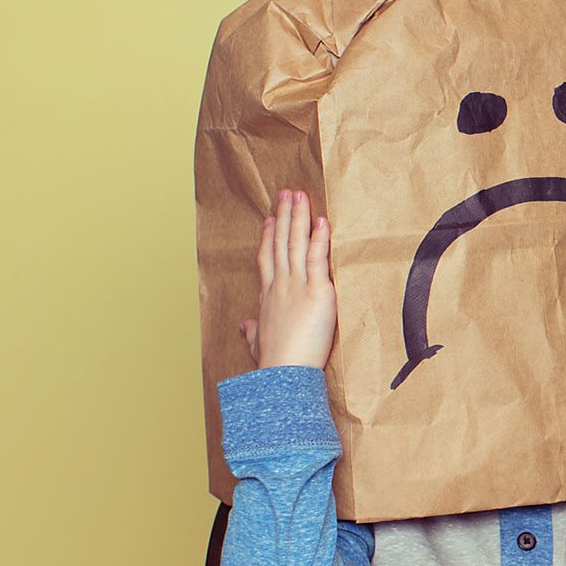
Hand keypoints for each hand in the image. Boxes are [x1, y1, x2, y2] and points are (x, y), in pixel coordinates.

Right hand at [238, 189, 336, 369]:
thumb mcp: (258, 343)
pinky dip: (319, 237)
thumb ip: (253, 330)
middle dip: (284, 216)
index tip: (270, 220)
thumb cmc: (274, 363)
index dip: (268, 238)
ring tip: (300, 195)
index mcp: (268, 297)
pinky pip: (316, 257)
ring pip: (295, 243)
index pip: (267, 260)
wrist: (284, 372)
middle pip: (279, 243)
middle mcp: (279, 286)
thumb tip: (244, 325)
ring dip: (298, 217)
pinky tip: (321, 220)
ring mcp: (296, 285)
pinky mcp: (317, 291)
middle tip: (286, 193)